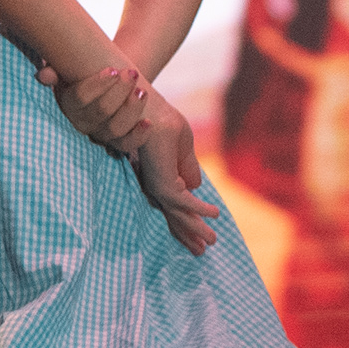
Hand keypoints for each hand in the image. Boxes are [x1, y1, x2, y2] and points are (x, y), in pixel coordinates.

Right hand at [39, 59, 159, 153]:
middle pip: (100, 112)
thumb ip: (55, 69)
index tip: (113, 70)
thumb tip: (43, 76)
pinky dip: (139, 136)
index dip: (97, 86)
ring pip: (115, 129)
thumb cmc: (89, 71)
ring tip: (142, 91)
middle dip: (119, 91)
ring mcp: (100, 134)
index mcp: (67, 104)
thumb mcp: (70, 68)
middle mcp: (81, 123)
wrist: (111, 82)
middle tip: (132, 74)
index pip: (79, 99)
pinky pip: (126, 146)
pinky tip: (148, 122)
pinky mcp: (117, 142)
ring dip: (131, 110)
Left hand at [125, 102, 219, 255]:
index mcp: (158, 178)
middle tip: (204, 252)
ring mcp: (155, 176)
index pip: (174, 207)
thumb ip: (184, 167)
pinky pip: (177, 195)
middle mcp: (154, 180)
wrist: (135, 95)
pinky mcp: (158, 168)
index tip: (200, 242)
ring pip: (175, 210)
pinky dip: (196, 206)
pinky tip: (213, 213)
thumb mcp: (177, 144)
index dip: (187, 224)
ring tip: (211, 241)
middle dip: (189, 233)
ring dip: (195, 226)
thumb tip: (195, 188)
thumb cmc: (154, 116)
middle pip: (173, 213)